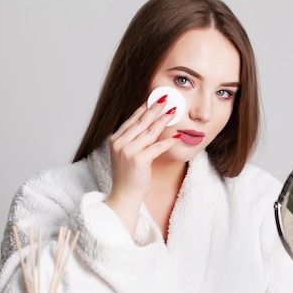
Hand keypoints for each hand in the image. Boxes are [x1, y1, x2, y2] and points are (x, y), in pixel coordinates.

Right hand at [105, 99, 178, 234]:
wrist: (124, 194)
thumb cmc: (128, 175)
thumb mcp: (126, 153)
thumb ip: (133, 139)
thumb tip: (148, 123)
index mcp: (115, 139)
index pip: (132, 120)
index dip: (144, 108)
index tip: (154, 98)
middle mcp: (120, 143)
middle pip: (141, 122)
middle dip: (154, 109)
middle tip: (166, 98)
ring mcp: (128, 151)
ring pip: (150, 132)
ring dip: (163, 121)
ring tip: (173, 112)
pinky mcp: (138, 160)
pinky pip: (157, 147)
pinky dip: (168, 141)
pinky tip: (177, 135)